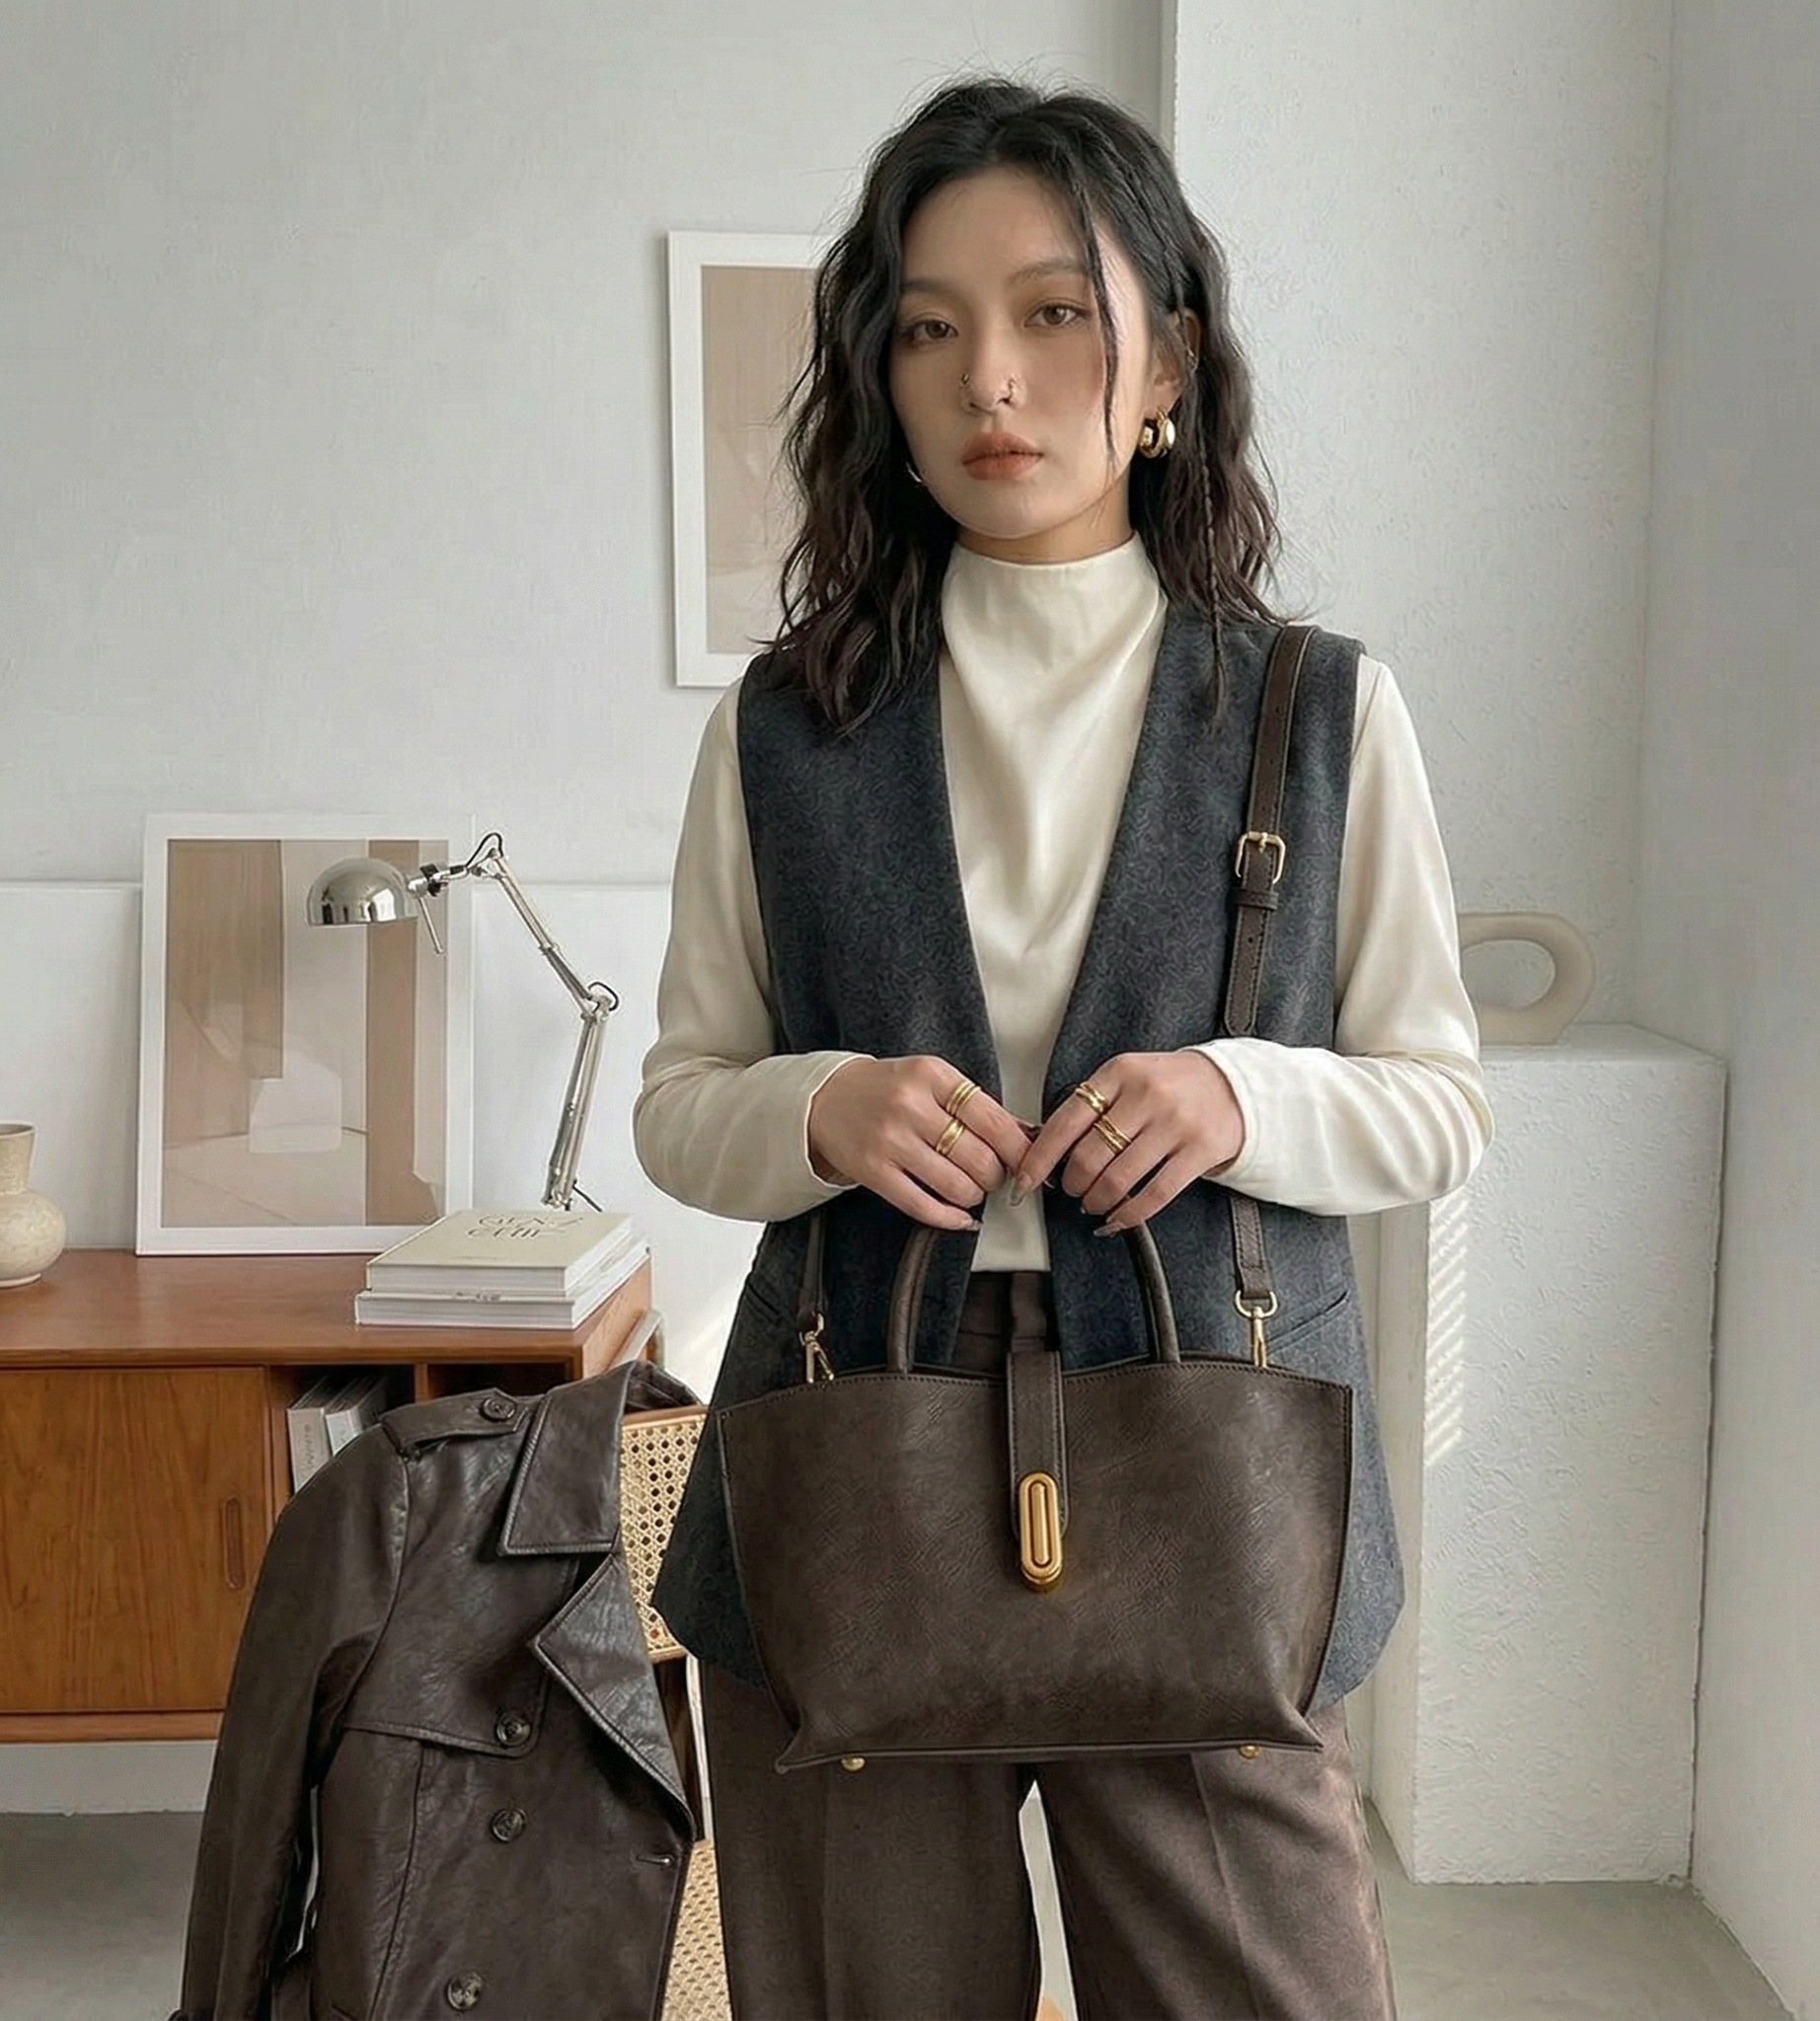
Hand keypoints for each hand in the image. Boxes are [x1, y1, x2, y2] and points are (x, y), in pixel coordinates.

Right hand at [807, 1056, 1034, 1230]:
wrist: (826, 1098)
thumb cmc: (888, 1089)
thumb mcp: (932, 1080)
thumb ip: (977, 1105)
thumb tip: (1028, 1136)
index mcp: (932, 1075)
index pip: (992, 1119)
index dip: (1019, 1149)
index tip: (1030, 1162)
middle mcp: (910, 1105)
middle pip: (979, 1157)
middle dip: (996, 1175)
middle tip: (994, 1175)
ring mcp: (889, 1140)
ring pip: (956, 1185)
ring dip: (975, 1195)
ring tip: (971, 1188)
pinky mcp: (872, 1170)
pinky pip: (923, 1206)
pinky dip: (951, 1218)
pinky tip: (961, 1217)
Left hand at [1010, 1050, 1245, 1234]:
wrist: (1233, 1086)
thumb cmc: (1170, 1086)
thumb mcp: (1128, 1077)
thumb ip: (1092, 1105)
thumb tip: (1044, 1149)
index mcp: (1119, 1073)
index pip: (1065, 1121)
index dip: (1039, 1158)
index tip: (1024, 1181)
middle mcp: (1146, 1095)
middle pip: (1088, 1156)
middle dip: (1072, 1184)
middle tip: (1073, 1190)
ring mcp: (1175, 1123)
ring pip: (1117, 1180)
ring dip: (1096, 1201)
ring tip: (1094, 1202)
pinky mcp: (1199, 1151)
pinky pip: (1154, 1195)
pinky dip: (1128, 1216)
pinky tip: (1117, 1219)